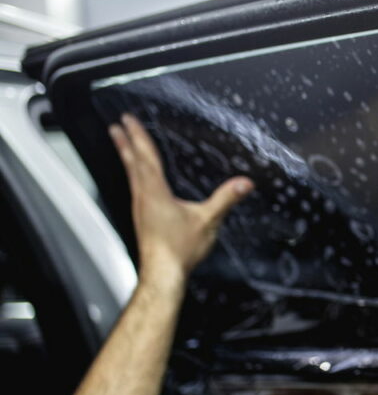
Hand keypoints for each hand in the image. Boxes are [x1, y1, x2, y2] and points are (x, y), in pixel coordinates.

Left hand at [108, 114, 252, 280]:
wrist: (162, 274)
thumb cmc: (180, 250)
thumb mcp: (208, 221)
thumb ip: (225, 199)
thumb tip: (244, 183)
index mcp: (155, 193)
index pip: (146, 158)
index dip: (138, 137)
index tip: (128, 120)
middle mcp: (143, 197)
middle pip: (132, 164)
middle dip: (125, 143)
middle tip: (117, 127)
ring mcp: (140, 208)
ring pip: (131, 176)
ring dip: (127, 158)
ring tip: (122, 146)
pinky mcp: (143, 218)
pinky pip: (135, 188)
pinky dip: (134, 175)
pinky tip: (139, 181)